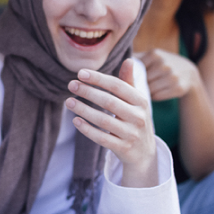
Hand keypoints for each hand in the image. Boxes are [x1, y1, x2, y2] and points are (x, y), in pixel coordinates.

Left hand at [65, 58, 157, 187]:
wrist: (145, 152)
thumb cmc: (135, 120)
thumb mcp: (136, 101)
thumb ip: (128, 83)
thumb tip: (128, 60)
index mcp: (141, 101)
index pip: (118, 86)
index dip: (99, 79)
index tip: (80, 73)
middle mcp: (138, 117)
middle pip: (109, 102)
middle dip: (88, 92)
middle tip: (71, 85)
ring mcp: (131, 134)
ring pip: (103, 121)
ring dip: (83, 110)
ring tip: (68, 101)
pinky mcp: (123, 148)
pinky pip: (101, 138)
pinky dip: (87, 129)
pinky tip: (75, 120)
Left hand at [135, 49, 200, 101]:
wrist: (189, 73)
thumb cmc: (163, 65)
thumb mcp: (153, 57)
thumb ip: (136, 58)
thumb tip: (115, 60)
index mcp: (155, 54)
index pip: (134, 70)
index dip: (133, 75)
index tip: (136, 76)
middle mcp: (164, 64)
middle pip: (141, 80)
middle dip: (139, 84)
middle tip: (142, 84)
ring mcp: (172, 76)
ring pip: (148, 90)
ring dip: (145, 92)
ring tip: (149, 88)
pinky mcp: (178, 88)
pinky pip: (157, 96)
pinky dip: (154, 97)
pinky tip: (156, 92)